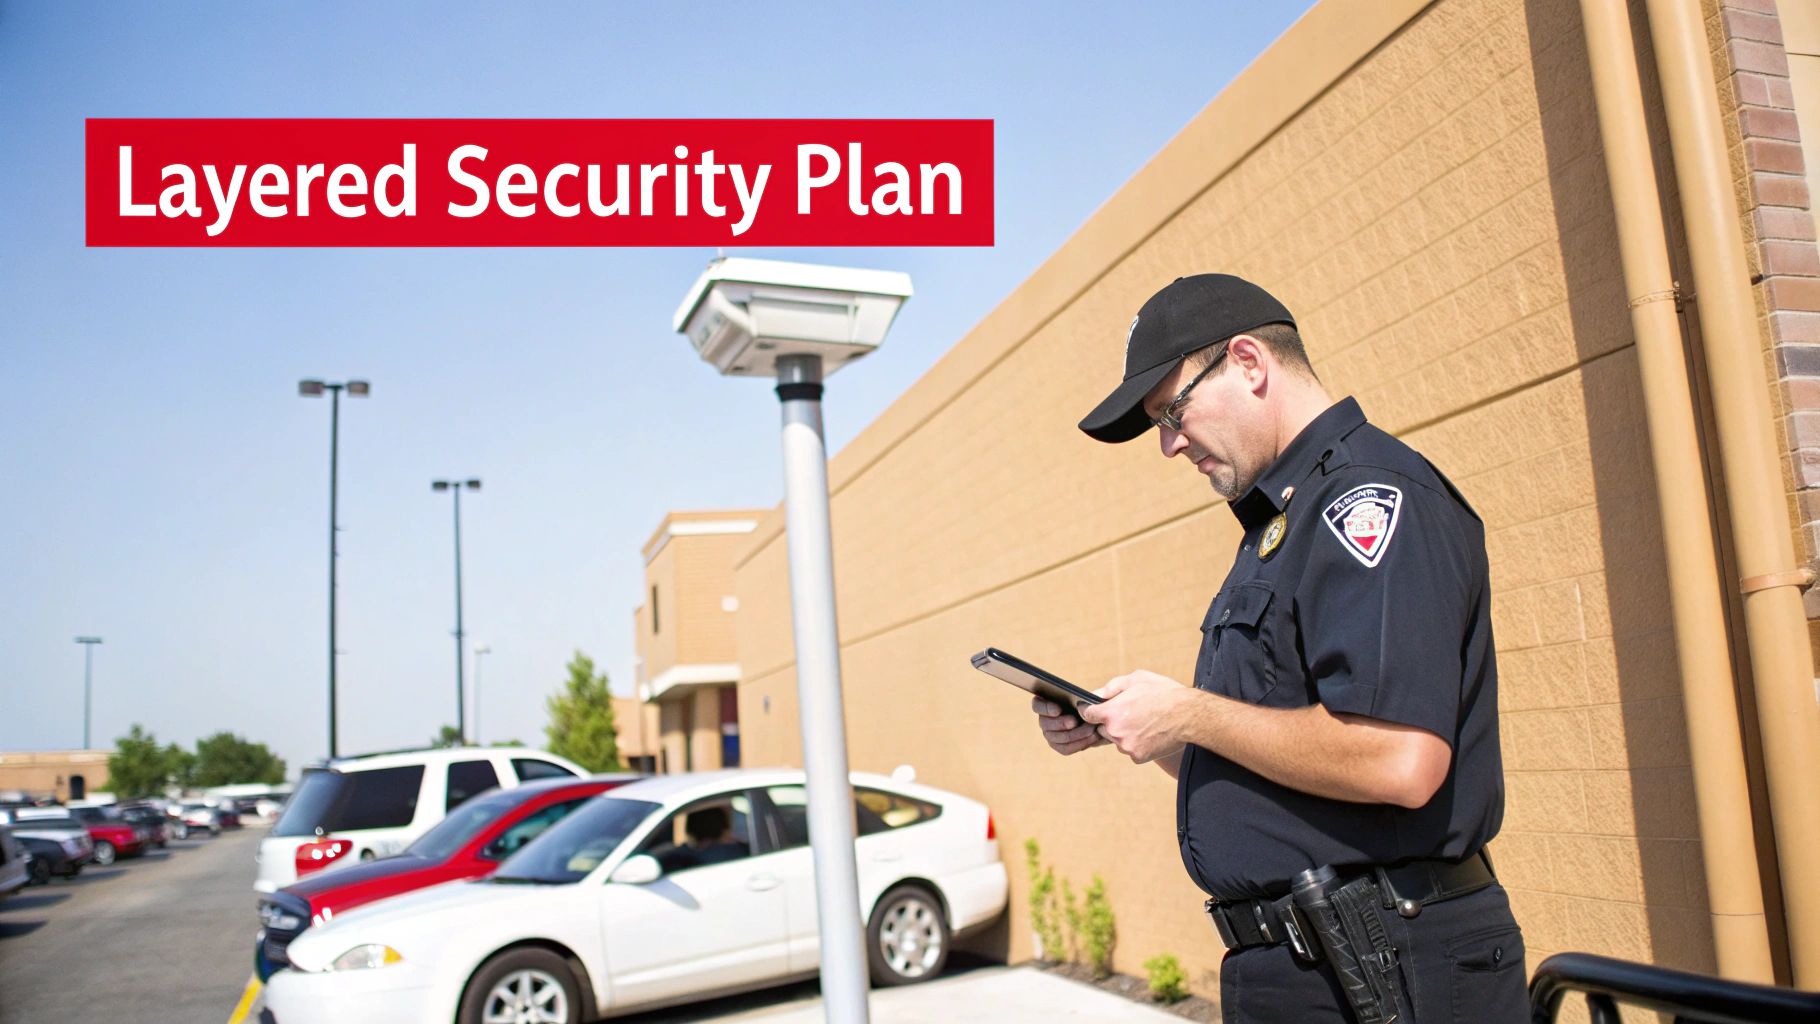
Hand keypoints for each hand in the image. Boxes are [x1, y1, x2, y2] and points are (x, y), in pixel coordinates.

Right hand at [1031, 696, 1106, 755]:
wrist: (1098, 717)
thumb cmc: (1090, 702)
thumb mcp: (1085, 696)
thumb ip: (1079, 697)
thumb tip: (1079, 705)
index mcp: (1045, 702)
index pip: (1037, 705)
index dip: (1046, 708)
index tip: (1058, 710)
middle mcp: (1044, 720)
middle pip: (1045, 724)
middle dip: (1061, 723)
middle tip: (1074, 721)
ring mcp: (1050, 735)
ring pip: (1056, 738)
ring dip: (1075, 734)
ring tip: (1090, 729)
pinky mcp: (1060, 746)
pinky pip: (1066, 748)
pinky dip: (1080, 743)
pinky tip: (1092, 737)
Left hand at [1078, 670, 1192, 763]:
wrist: (1189, 716)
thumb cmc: (1163, 693)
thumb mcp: (1136, 680)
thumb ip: (1111, 687)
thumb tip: (1095, 695)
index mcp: (1111, 712)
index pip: (1087, 714)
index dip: (1092, 710)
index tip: (1097, 709)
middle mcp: (1115, 732)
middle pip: (1103, 729)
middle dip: (1112, 722)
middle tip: (1131, 714)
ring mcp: (1126, 747)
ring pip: (1118, 740)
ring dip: (1126, 734)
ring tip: (1145, 722)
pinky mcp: (1138, 757)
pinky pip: (1131, 751)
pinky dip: (1138, 744)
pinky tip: (1151, 734)